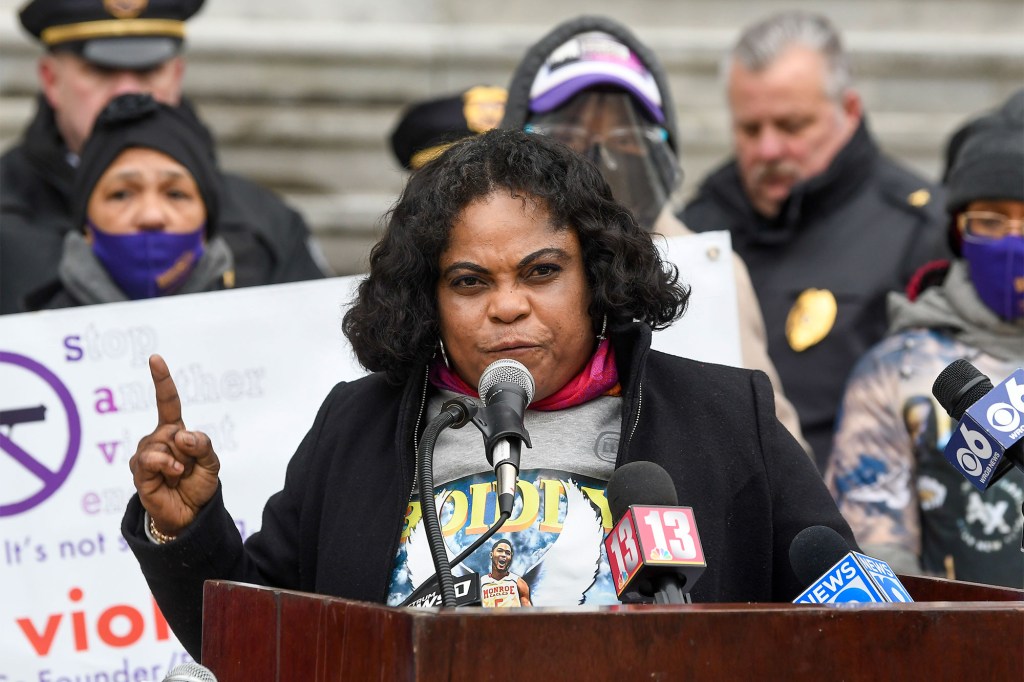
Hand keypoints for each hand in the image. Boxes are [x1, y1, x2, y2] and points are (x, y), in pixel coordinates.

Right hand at [129, 354, 220, 535]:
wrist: (191, 513)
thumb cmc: (199, 484)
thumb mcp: (212, 462)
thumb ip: (202, 444)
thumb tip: (179, 434)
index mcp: (175, 431)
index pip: (167, 402)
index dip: (161, 380)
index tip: (155, 358)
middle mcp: (156, 439)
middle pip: (173, 429)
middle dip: (188, 448)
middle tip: (189, 466)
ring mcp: (145, 455)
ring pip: (161, 444)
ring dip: (178, 460)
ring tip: (180, 474)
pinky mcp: (139, 473)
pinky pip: (151, 459)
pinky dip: (167, 466)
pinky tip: (173, 475)